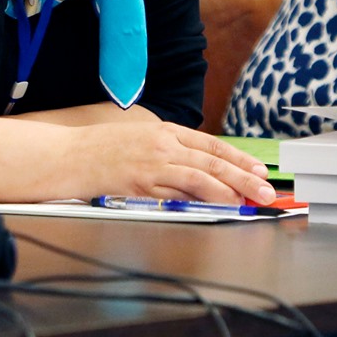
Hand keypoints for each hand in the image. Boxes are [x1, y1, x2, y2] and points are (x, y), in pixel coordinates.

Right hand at [79, 121, 277, 204]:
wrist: (69, 155)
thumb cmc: (100, 150)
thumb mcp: (140, 140)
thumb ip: (168, 152)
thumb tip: (198, 173)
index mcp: (165, 131)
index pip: (211, 144)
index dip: (238, 158)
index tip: (259, 170)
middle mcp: (164, 143)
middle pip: (214, 159)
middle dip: (245, 176)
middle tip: (267, 191)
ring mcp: (154, 162)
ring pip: (203, 174)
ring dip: (232, 189)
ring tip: (252, 201)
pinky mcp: (144, 181)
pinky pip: (180, 191)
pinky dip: (203, 198)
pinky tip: (219, 205)